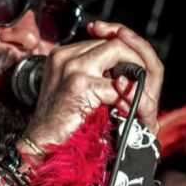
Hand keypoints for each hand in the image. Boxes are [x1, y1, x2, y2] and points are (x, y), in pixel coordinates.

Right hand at [24, 21, 163, 147]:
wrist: (40, 145)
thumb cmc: (58, 126)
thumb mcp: (75, 93)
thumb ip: (95, 77)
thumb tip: (126, 73)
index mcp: (63, 55)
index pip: (104, 40)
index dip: (125, 53)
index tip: (135, 72)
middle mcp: (66, 56)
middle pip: (115, 41)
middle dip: (136, 60)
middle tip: (144, 83)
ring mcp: (72, 67)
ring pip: (120, 51)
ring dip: (138, 73)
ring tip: (141, 95)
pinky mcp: (80, 84)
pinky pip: (119, 85)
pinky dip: (131, 99)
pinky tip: (131, 111)